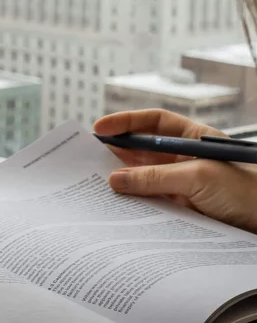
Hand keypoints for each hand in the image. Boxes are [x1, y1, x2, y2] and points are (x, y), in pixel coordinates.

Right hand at [94, 109, 256, 233]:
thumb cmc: (247, 191)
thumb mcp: (197, 177)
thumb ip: (154, 178)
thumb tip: (115, 179)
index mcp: (192, 138)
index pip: (152, 122)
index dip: (125, 122)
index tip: (99, 128)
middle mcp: (185, 157)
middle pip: (144, 148)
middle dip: (118, 150)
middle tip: (89, 156)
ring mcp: (183, 182)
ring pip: (144, 175)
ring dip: (123, 178)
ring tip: (98, 181)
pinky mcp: (183, 207)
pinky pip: (152, 199)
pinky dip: (135, 200)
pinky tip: (121, 203)